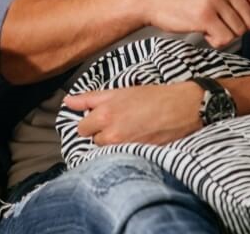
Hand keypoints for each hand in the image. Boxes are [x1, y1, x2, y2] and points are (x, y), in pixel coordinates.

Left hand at [65, 83, 204, 145]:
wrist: (182, 108)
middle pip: (94, 141)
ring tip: (130, 131)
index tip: (103, 117)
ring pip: (107, 150)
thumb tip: (67, 101)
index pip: (81, 128)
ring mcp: (124, 148)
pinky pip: (121, 157)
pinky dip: (125, 150)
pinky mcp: (136, 157)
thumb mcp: (119, 91)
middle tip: (120, 122)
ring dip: (114, 143)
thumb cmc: (152, 97)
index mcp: (104, 115)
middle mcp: (111, 135)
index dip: (92, 122)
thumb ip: (90, 98)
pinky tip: (137, 140)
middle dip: (102, 133)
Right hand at [138, 0, 249, 48]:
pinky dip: (214, 41)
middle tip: (214, 17)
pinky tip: (201, 30)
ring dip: (223, 34)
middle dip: (235, 26)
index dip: (249, 15)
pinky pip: (225, 41)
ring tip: (205, 21)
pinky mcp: (204, 16)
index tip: (230, 11)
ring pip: (239, 33)